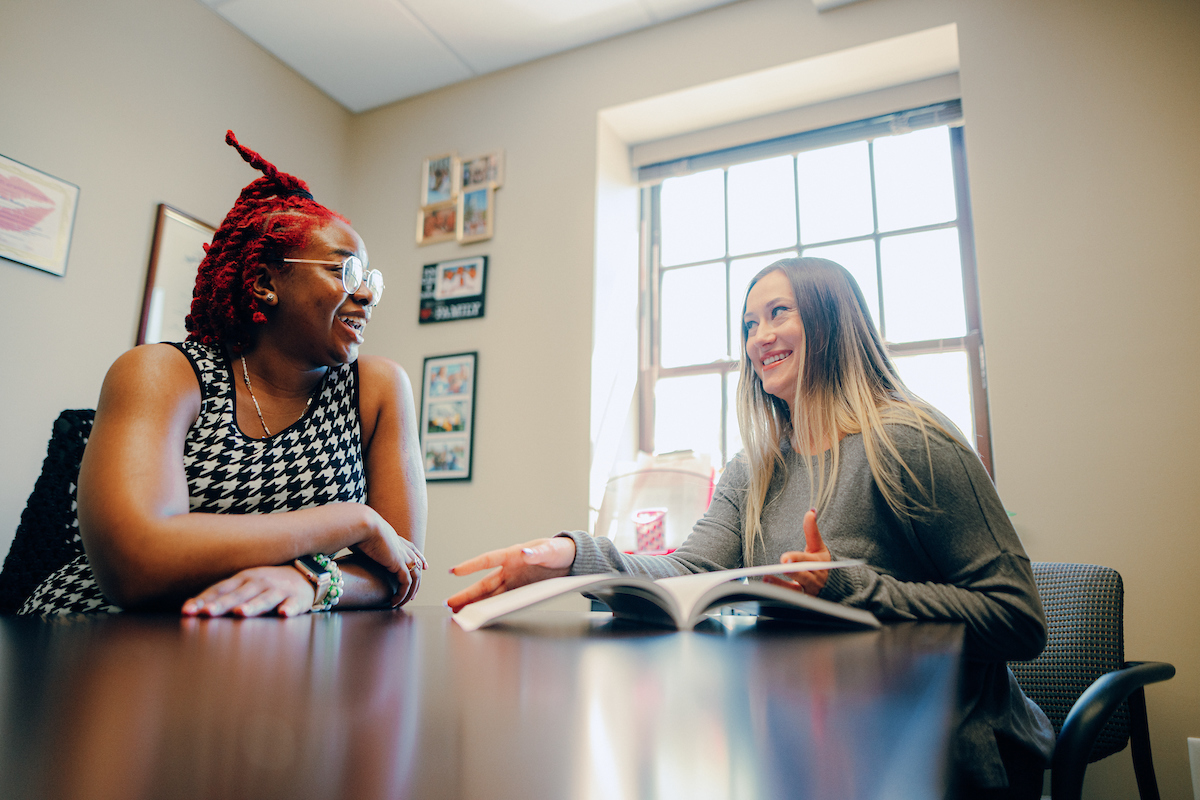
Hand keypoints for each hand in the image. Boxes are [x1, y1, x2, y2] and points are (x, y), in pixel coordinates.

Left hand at [181, 565, 315, 616]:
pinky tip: (284, 614)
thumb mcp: (244, 583)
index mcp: (243, 578)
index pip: (220, 589)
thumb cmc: (268, 583)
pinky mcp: (297, 598)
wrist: (305, 574)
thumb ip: (223, 594)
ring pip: (264, 598)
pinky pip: (293, 604)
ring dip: (253, 605)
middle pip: (239, 594)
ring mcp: (279, 589)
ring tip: (241, 613)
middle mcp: (259, 582)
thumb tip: (190, 606)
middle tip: (208, 612)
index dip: (203, 599)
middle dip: (223, 604)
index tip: (188, 611)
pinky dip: (289, 608)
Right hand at [353, 507, 427, 606]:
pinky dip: (402, 594)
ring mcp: (403, 555)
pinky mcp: (400, 564)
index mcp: (396, 538)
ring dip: (410, 592)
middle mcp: (402, 547)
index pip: (413, 549)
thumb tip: (350, 545)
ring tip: (402, 602)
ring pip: (415, 577)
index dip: (420, 558)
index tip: (425, 566)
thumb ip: (362, 543)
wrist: (364, 525)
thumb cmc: (358, 530)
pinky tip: (395, 601)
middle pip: (417, 564)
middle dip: (417, 580)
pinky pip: (406, 583)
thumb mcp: (363, 537)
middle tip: (413, 594)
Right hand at [446, 537, 575, 612]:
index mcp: (514, 554)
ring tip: (458, 611)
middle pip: (484, 583)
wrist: (571, 559)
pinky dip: (491, 606)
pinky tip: (481, 613)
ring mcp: (513, 580)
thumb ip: (539, 553)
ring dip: (475, 602)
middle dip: (467, 593)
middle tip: (450, 603)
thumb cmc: (560, 550)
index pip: (488, 560)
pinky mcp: (520, 589)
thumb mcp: (552, 550)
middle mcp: (509, 568)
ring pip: (490, 593)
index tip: (454, 571)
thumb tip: (525, 552)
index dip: (471, 566)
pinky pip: (502, 599)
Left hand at [763, 508, 830, 595]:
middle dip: (792, 573)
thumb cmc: (821, 563)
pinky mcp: (802, 602)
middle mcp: (815, 580)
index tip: (785, 557)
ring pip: (796, 591)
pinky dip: (780, 596)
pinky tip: (767, 591)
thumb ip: (812, 530)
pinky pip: (791, 601)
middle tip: (780, 567)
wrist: (834, 586)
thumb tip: (811, 511)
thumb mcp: (818, 547)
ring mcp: (809, 592)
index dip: (797, 559)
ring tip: (767, 579)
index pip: (807, 561)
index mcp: (819, 564)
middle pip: (803, 577)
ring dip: (781, 586)